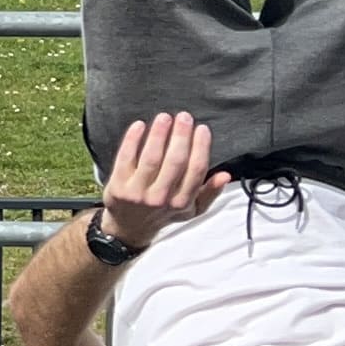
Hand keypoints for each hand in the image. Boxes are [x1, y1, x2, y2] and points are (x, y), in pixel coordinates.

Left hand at [95, 111, 230, 250]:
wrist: (129, 227)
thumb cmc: (164, 212)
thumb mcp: (191, 209)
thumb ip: (209, 193)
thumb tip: (226, 175)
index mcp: (182, 202)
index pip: (196, 170)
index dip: (200, 147)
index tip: (202, 129)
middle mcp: (161, 198)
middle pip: (175, 161)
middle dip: (181, 136)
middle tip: (184, 117)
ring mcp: (138, 192)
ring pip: (151, 158)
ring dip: (159, 134)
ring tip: (165, 117)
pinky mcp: (118, 186)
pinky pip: (125, 158)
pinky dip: (132, 140)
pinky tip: (139, 125)